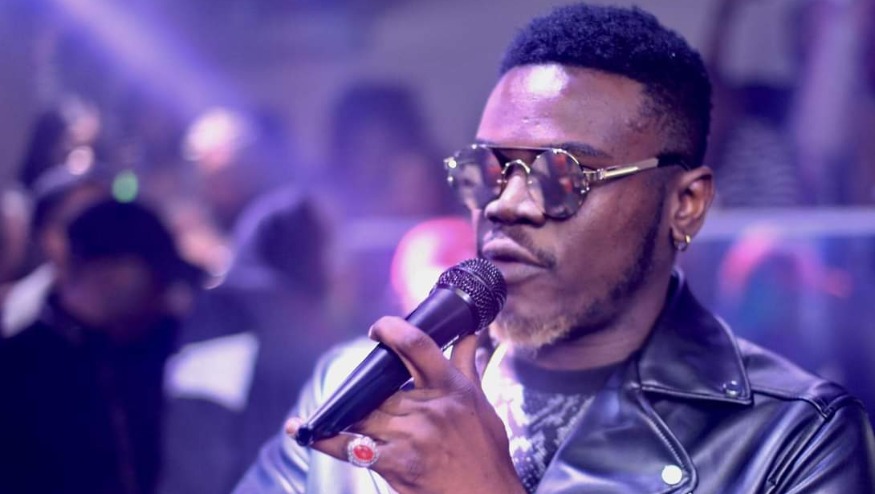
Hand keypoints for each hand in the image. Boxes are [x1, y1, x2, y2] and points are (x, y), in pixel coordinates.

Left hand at [286, 316, 525, 493]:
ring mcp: (409, 436)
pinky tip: (304, 430)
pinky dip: (325, 439)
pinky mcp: (394, 463)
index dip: (392, 330)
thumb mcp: (482, 404)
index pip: (416, 346)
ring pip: (363, 413)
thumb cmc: (486, 454)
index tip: (379, 328)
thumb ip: (468, 367)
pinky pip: (350, 448)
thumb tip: (469, 336)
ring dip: (349, 412)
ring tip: (339, 409)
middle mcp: (427, 408)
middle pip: (381, 385)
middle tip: (364, 387)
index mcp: (450, 388)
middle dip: (368, 386)